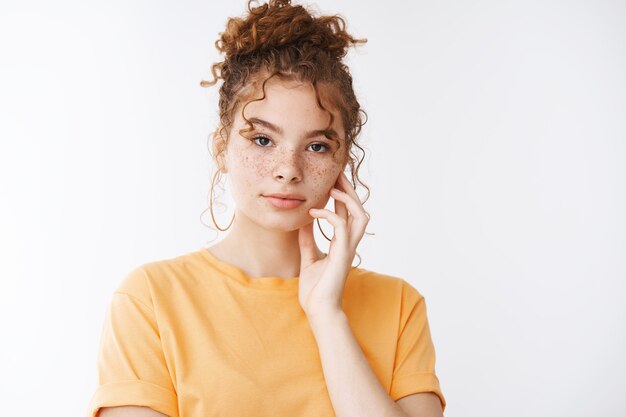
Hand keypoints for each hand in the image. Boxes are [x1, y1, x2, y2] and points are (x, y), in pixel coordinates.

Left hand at [297, 171, 369, 319]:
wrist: (318, 310)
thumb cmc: (314, 290)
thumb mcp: (308, 258)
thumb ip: (307, 240)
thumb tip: (302, 223)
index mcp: (342, 243)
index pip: (346, 212)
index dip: (341, 194)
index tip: (332, 179)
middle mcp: (349, 243)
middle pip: (358, 208)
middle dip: (349, 189)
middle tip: (337, 172)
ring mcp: (348, 248)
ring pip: (360, 215)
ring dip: (347, 199)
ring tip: (332, 188)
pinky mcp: (342, 255)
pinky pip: (340, 226)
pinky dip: (328, 214)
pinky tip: (313, 211)